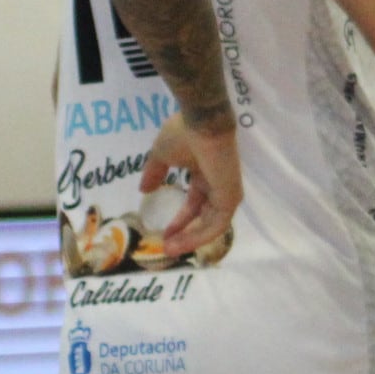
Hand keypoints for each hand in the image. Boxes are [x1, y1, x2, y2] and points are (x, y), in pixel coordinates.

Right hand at [139, 113, 240, 257]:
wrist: (202, 122)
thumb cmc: (184, 133)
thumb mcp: (161, 155)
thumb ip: (154, 173)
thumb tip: (144, 190)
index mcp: (205, 173)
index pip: (195, 203)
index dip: (181, 220)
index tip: (164, 233)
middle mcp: (217, 184)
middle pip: (204, 217)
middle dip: (185, 234)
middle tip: (167, 248)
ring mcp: (227, 192)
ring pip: (211, 224)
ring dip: (191, 239)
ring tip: (170, 250)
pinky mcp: (230, 197)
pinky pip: (216, 224)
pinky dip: (200, 235)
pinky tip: (181, 243)